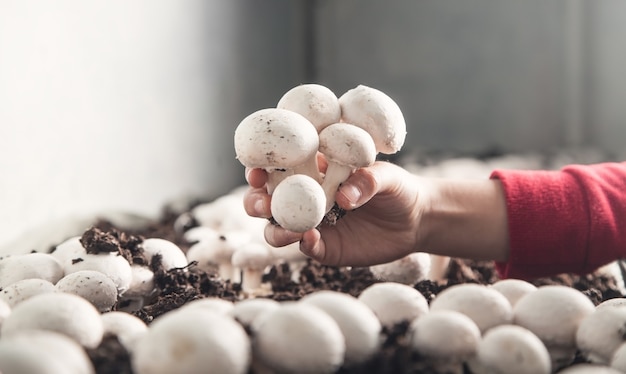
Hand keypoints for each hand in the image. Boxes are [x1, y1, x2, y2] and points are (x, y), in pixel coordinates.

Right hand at [243, 161, 422, 266]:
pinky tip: (311, 238)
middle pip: (267, 201)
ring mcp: (312, 225)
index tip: (256, 170)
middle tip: (262, 203)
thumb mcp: (385, 176)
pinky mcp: (325, 248)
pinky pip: (306, 248)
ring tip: (287, 228)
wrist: (416, 220)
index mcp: (312, 172)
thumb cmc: (397, 187)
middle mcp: (305, 199)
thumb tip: (342, 197)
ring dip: (275, 228)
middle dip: (255, 202)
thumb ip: (365, 180)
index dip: (259, 168)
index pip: (277, 169)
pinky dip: (303, 244)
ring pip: (278, 229)